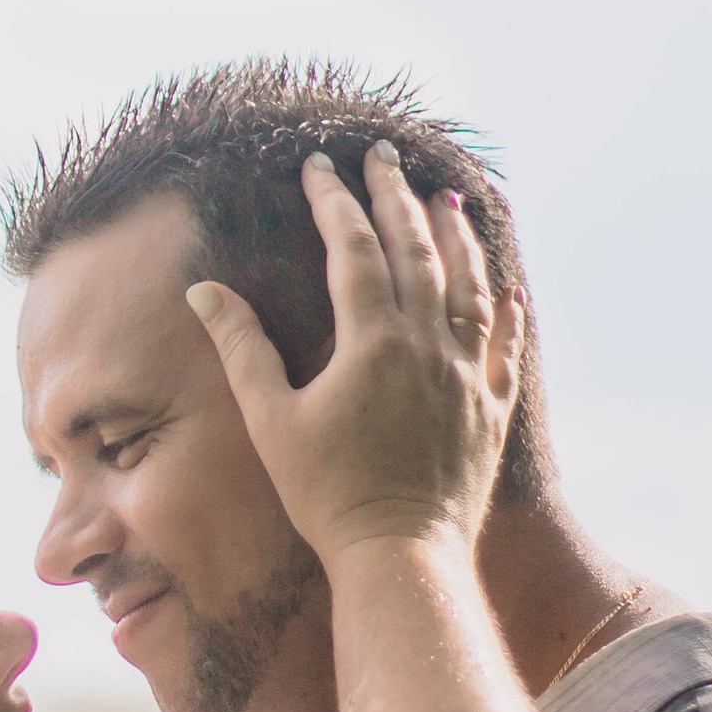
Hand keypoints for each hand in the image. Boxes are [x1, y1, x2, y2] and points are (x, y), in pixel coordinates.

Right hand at [187, 143, 522, 567]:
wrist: (401, 555)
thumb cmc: (326, 495)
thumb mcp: (272, 419)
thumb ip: (241, 347)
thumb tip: (204, 290)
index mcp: (373, 339)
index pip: (354, 248)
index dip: (334, 201)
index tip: (318, 164)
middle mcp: (429, 344)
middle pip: (416, 249)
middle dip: (395, 195)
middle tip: (381, 155)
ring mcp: (468, 374)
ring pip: (469, 285)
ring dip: (455, 236)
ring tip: (445, 198)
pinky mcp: (491, 408)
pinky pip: (505, 344)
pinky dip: (505, 310)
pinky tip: (506, 290)